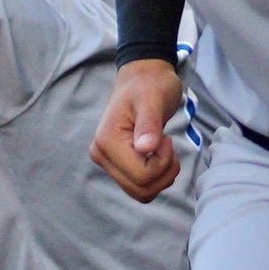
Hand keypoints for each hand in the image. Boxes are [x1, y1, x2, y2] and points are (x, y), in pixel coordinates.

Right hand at [91, 60, 184, 201]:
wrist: (143, 77)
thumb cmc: (150, 84)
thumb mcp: (153, 99)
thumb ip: (149, 124)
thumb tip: (145, 148)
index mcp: (106, 141)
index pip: (141, 175)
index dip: (162, 162)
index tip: (165, 138)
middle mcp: (101, 155)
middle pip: (141, 189)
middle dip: (164, 171)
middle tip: (167, 143)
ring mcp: (108, 162)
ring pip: (142, 192)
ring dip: (162, 176)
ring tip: (163, 148)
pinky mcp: (118, 165)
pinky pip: (141, 186)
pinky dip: (158, 176)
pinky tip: (159, 153)